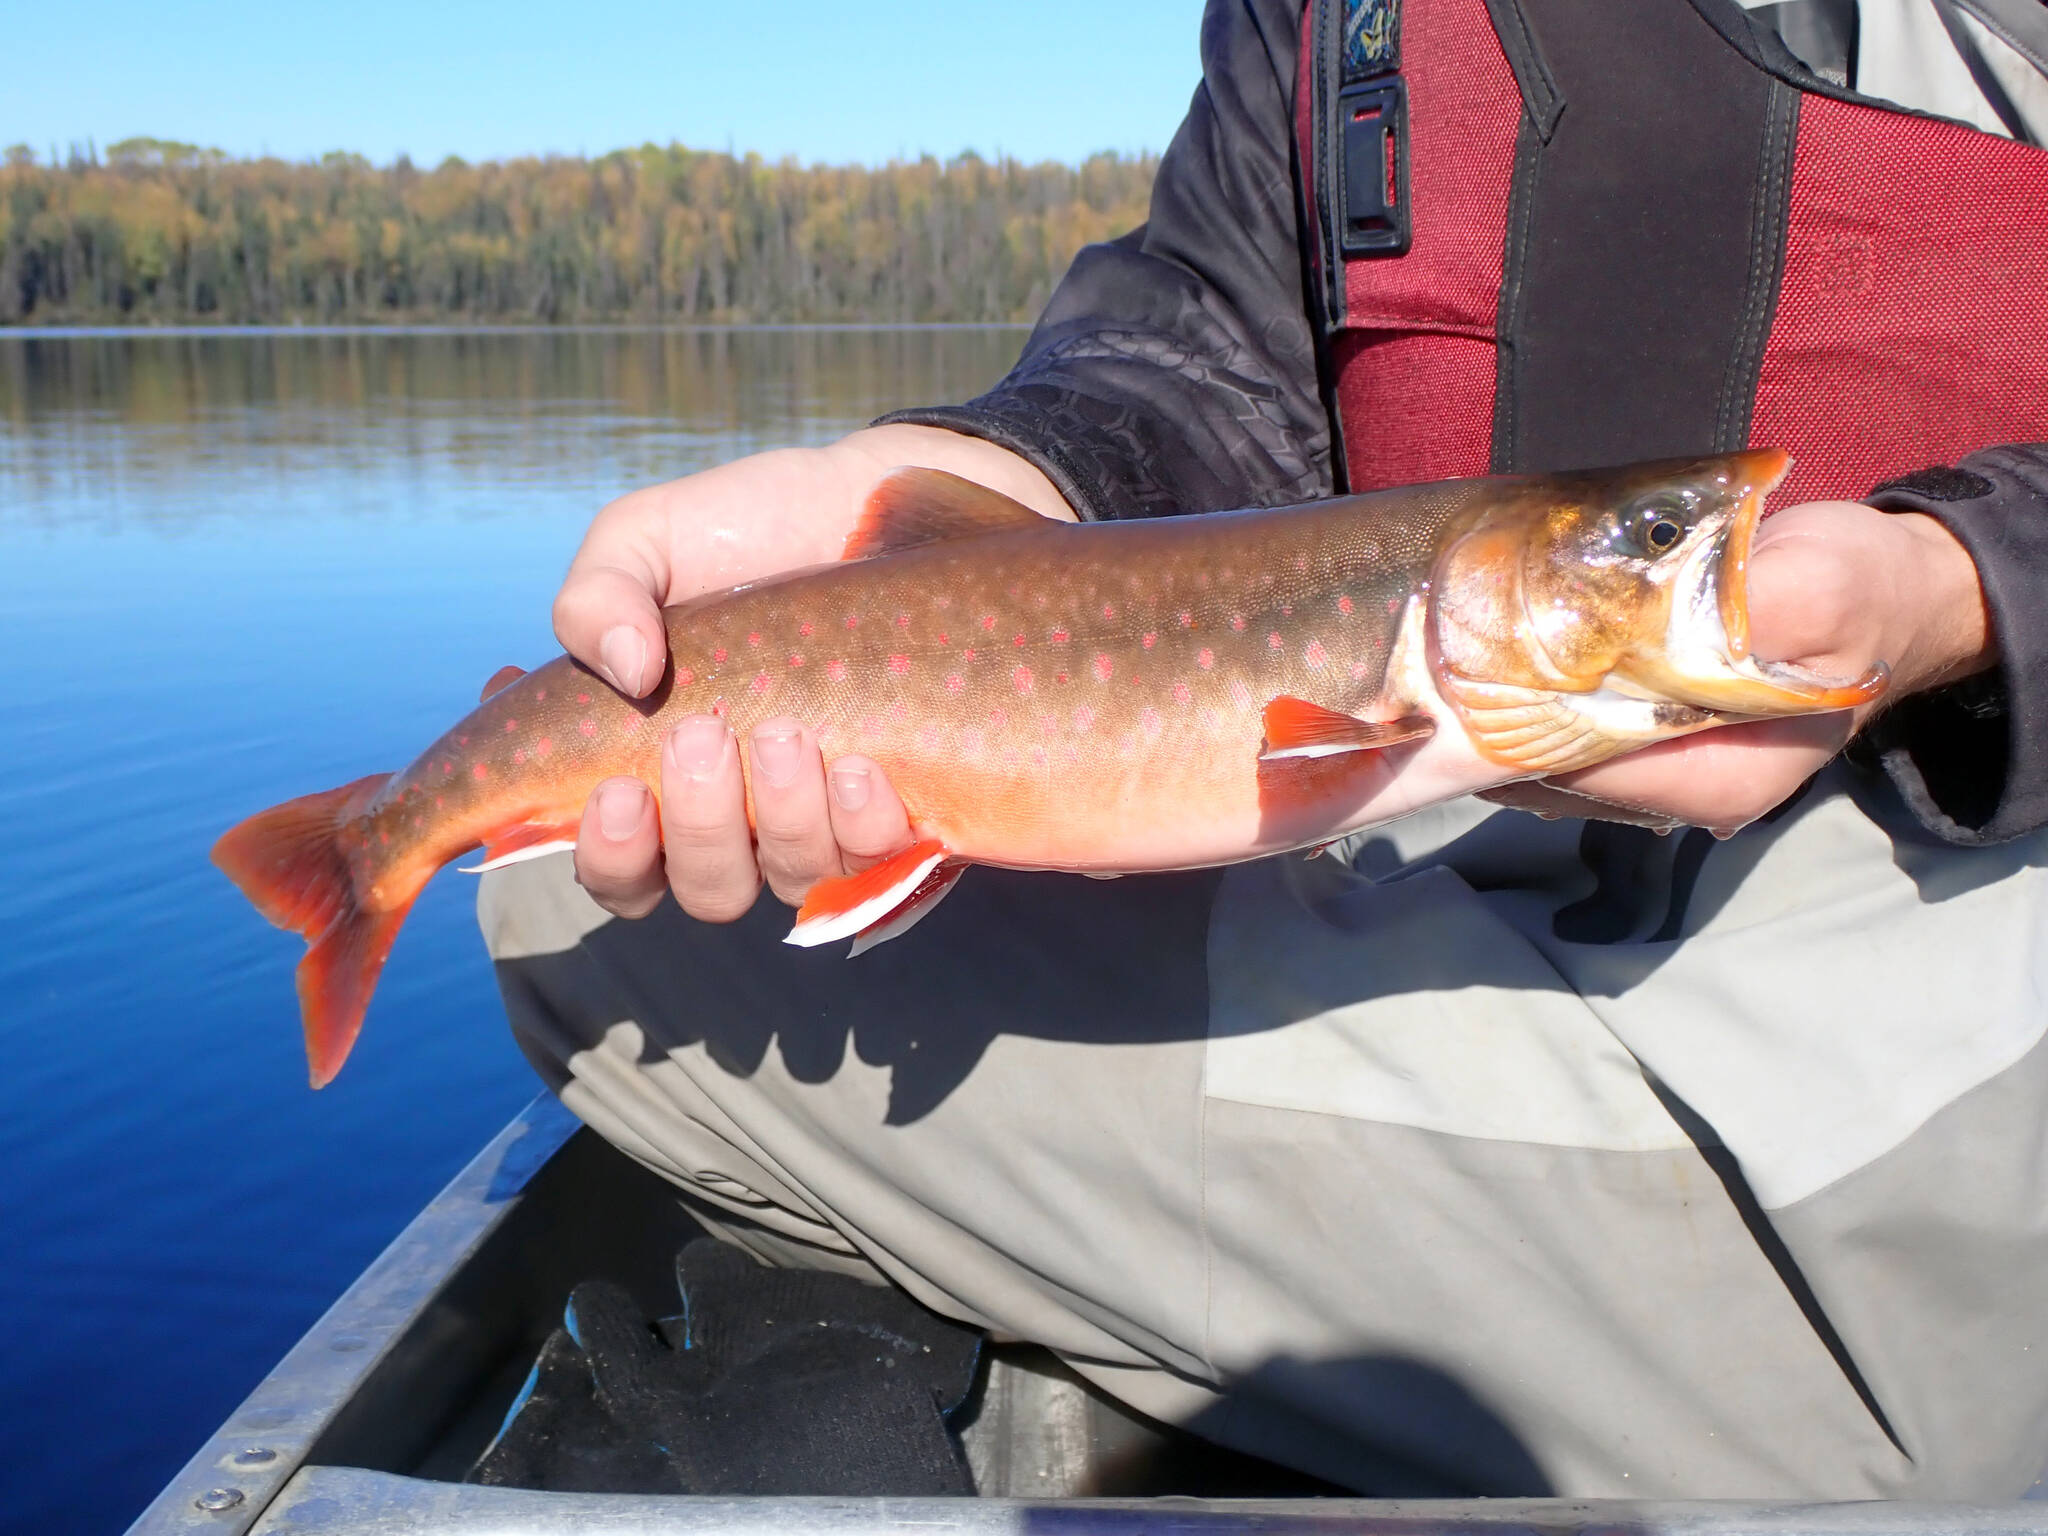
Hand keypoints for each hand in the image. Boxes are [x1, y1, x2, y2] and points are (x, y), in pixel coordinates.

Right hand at [557, 424, 1070, 919]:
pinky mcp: (904, 806)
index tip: (617, 791)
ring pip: (793, 878)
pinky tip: (859, 766)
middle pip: (707, 888)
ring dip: (781, 819)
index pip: (623, 871)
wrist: (879, 499)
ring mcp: (827, 818)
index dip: (611, 857)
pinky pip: (882, 859)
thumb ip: (597, 597)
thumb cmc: (748, 529)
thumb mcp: (646, 540)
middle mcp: (744, 817)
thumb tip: (625, 670)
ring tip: (786, 733)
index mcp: (662, 777)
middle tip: (704, 738)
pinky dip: (861, 824)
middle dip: (699, 828)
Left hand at [1479, 500, 1993, 835]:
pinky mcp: (1636, 738)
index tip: (1477, 653)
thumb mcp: (1812, 589)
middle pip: (1549, 770)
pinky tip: (1507, 641)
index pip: (1582, 769)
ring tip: (1472, 632)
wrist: (1884, 591)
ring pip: (1541, 753)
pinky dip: (1525, 691)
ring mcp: (1654, 771)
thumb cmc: (1855, 591)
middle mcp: (1678, 794)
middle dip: (1497, 710)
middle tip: (1454, 635)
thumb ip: (1730, 623)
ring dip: (1502, 700)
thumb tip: (1638, 641)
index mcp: (1722, 780)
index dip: (1521, 715)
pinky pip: (1555, 729)